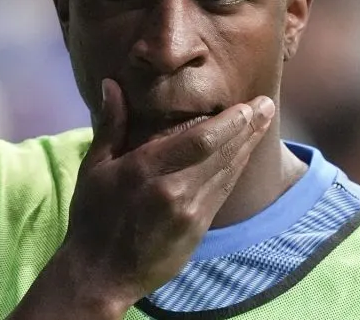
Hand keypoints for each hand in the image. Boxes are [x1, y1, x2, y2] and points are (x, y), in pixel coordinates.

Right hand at [56, 78, 275, 308]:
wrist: (100, 275)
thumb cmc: (92, 217)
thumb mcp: (95, 168)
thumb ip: (111, 124)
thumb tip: (112, 84)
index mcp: (145, 169)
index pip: (200, 140)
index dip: (229, 122)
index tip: (246, 104)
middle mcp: (173, 190)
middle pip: (221, 153)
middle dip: (248, 127)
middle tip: (267, 105)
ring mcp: (188, 213)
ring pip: (227, 172)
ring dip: (248, 146)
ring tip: (264, 122)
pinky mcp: (196, 230)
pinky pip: (222, 193)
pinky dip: (235, 170)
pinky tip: (245, 155)